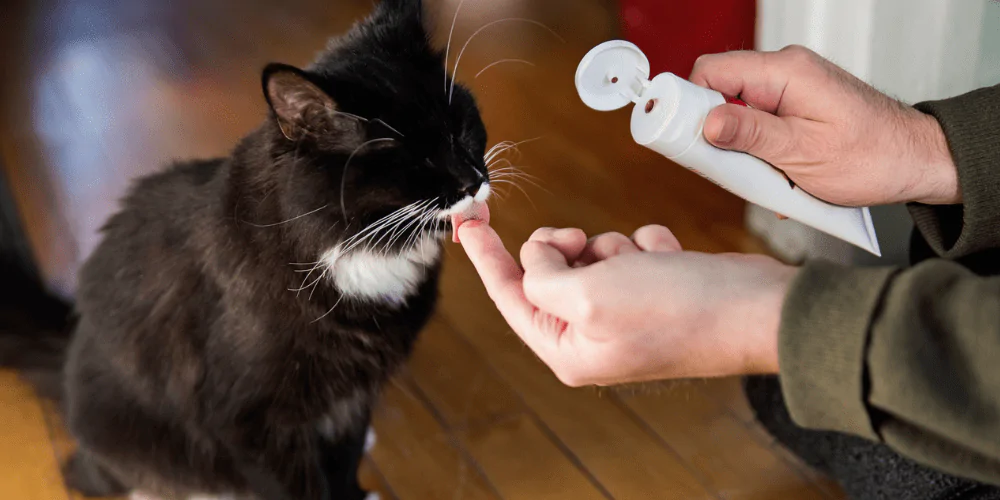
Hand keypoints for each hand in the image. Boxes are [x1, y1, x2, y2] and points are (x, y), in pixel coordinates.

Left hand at [458, 222, 795, 386]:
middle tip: (583, 241)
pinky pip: (630, 252)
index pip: (509, 296)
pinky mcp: (655, 294)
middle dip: (568, 248)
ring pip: (590, 257)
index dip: (486, 256)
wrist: (756, 309)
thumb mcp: (588, 294)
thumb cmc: (678, 310)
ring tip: (646, 264)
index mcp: (568, 350)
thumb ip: (542, 276)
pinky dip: (649, 247)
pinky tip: (672, 263)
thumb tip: (538, 258)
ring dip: (614, 246)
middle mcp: (593, 338)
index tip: (467, 222)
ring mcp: (625, 317)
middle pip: (550, 273)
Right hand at [691, 45, 959, 205]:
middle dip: (712, 131)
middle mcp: (785, 71)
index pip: (712, 70)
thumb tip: (706, 123)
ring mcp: (790, 88)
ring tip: (757, 175)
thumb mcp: (801, 153)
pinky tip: (772, 174)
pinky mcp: (795, 106)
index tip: (681, 135)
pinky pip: (758, 122)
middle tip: (720, 165)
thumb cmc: (872, 157)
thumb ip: (750, 136)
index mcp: (785, 72)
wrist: (915, 161)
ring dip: (737, 146)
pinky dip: (756, 150)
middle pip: (719, 90)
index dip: (689, 102)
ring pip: (736, 110)